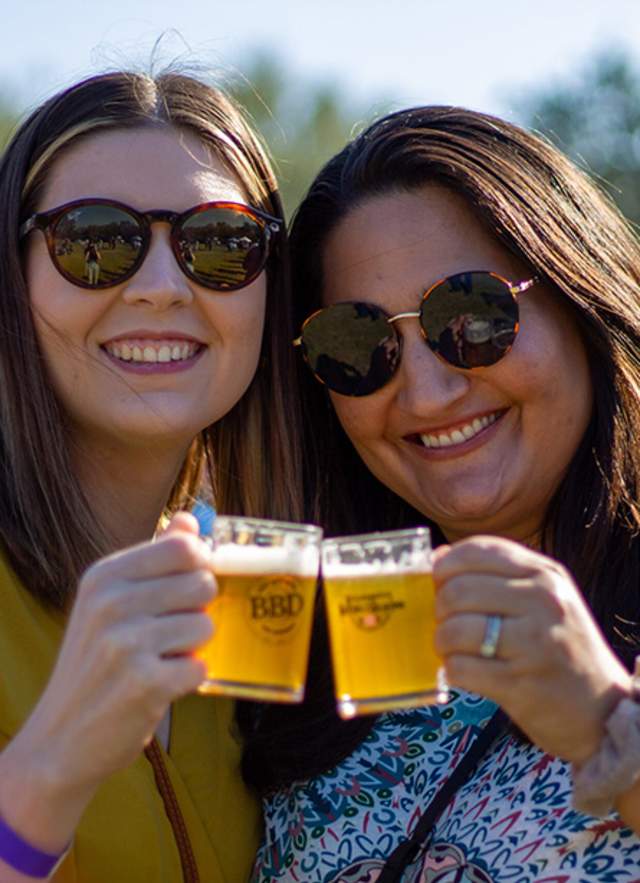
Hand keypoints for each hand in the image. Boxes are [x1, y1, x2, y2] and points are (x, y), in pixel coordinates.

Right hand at [0, 512, 215, 846]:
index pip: (183, 546)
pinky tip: (157, 687)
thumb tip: (189, 520)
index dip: (200, 566)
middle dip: (197, 612)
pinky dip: (187, 681)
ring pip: (205, 627)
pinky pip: (201, 667)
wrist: (58, 742)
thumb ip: (154, 559)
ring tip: (157, 662)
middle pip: (203, 584)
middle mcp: (111, 602)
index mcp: (104, 576)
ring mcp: (126, 643)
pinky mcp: (145, 683)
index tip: (189, 587)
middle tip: (167, 634)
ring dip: (191, 649)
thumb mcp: (110, 603)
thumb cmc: (94, 666)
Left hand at [433, 535, 631, 763]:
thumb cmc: (561, 648)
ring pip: (454, 629)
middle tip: (448, 623)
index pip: (478, 550)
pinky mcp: (520, 684)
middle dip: (440, 610)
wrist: (602, 709)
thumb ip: (493, 573)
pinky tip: (466, 671)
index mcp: (545, 574)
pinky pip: (460, 668)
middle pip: (457, 590)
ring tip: (454, 649)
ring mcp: (533, 643)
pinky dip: (452, 671)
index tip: (440, 583)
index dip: (446, 566)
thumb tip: (438, 557)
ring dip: (443, 642)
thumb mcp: (541, 598)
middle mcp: (543, 602)